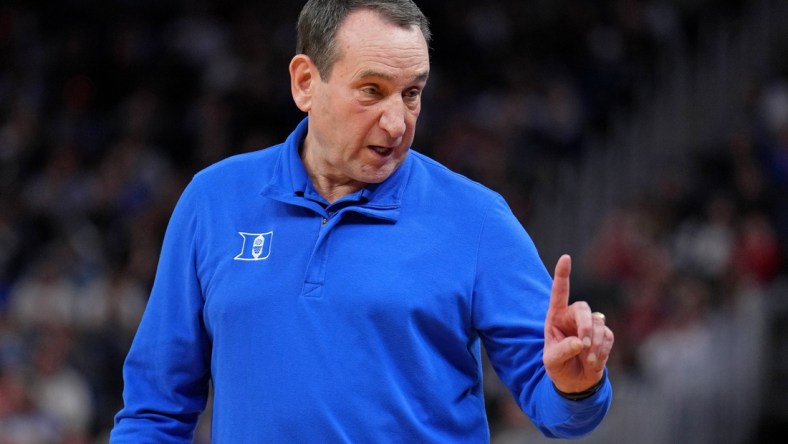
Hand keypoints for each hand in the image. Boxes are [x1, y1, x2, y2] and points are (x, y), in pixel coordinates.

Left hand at [543, 254, 613, 393]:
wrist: (575, 381)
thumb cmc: (558, 366)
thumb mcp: (551, 361)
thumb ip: (562, 351)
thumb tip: (580, 342)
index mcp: (555, 317)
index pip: (559, 292)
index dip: (562, 274)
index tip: (566, 257)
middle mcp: (573, 316)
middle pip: (583, 308)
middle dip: (585, 326)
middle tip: (583, 345)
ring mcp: (590, 324)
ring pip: (598, 324)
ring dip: (594, 344)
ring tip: (587, 360)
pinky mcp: (604, 334)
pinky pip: (608, 337)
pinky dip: (602, 350)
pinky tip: (594, 361)